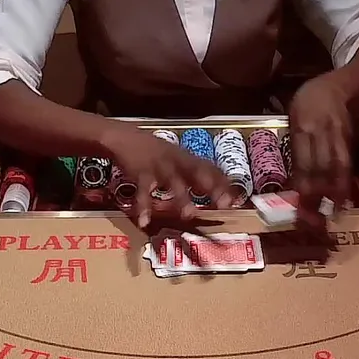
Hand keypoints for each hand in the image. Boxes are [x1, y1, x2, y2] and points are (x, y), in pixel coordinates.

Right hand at [102, 126, 231, 228]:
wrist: (123, 137)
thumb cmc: (154, 151)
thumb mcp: (177, 157)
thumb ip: (194, 173)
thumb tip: (216, 190)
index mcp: (187, 158)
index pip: (211, 168)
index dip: (223, 183)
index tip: (235, 199)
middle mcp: (177, 161)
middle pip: (198, 172)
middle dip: (211, 187)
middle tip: (223, 204)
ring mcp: (159, 166)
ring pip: (173, 182)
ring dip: (181, 197)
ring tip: (189, 214)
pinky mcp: (141, 173)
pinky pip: (143, 192)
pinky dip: (143, 206)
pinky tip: (144, 221)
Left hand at [288, 75, 352, 233]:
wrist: (338, 86)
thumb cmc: (307, 104)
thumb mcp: (293, 118)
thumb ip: (294, 146)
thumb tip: (294, 181)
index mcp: (300, 125)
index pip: (301, 160)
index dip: (301, 184)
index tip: (299, 206)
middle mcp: (319, 130)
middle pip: (319, 166)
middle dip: (317, 193)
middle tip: (315, 217)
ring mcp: (337, 134)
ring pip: (336, 166)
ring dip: (335, 191)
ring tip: (333, 212)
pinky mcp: (349, 138)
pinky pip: (346, 162)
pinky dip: (344, 181)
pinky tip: (343, 197)